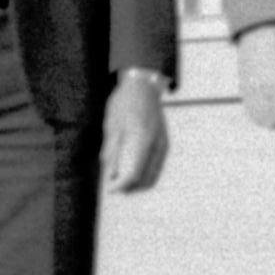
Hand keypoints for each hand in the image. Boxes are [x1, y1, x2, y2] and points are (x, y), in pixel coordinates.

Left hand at [102, 71, 167, 192]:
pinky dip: (145, 173)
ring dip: (138, 183)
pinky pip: (157, 166)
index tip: (109, 189)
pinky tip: (132, 169)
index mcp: (141, 140)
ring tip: (120, 179)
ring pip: (154, 175)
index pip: (134, 174)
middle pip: (147, 180)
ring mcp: (163, 143)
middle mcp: (156, 145)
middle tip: (114, 187)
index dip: (121, 186)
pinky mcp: (164, 141)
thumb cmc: (124, 103)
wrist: (143, 86)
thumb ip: (111, 152)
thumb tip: (109, 176)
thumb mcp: (111, 126)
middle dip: (130, 188)